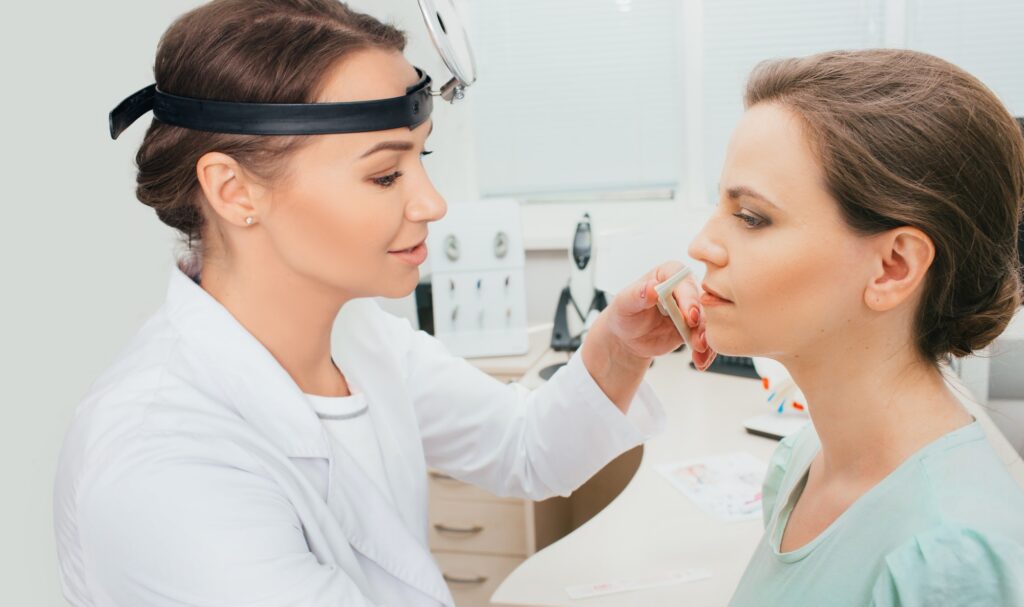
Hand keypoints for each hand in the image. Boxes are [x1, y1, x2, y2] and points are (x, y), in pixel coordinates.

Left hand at [599, 260, 716, 370]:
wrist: (627, 336)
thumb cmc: (625, 312)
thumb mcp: (625, 303)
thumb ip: (637, 294)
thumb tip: (651, 288)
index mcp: (669, 274)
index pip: (684, 281)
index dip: (689, 298)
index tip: (690, 316)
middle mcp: (684, 289)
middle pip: (701, 302)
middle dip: (702, 321)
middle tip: (699, 339)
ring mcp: (692, 309)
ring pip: (706, 322)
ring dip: (706, 338)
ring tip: (699, 351)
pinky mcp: (694, 328)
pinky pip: (705, 338)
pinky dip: (705, 351)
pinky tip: (700, 361)